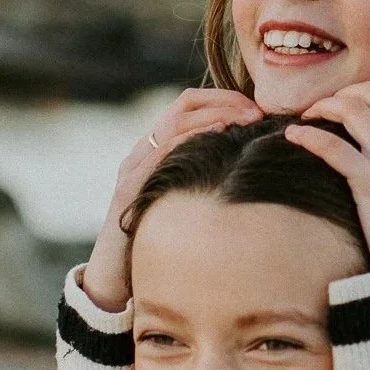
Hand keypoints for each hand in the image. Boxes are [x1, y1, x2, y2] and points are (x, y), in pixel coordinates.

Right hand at [81, 87, 261, 308]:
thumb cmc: (155, 237)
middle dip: (224, 102)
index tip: (255, 108)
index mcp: (155, 148)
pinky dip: (191, 140)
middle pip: (184, 105)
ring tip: (246, 121)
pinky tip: (218, 137)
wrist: (112, 271)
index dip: (223, 99)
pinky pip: (161, 154)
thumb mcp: (182, 198)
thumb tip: (247, 170)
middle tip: (256, 112)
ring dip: (214, 116)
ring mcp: (135, 166)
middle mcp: (143, 150)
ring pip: (174, 122)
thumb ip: (203, 178)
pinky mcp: (131, 186)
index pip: (188, 104)